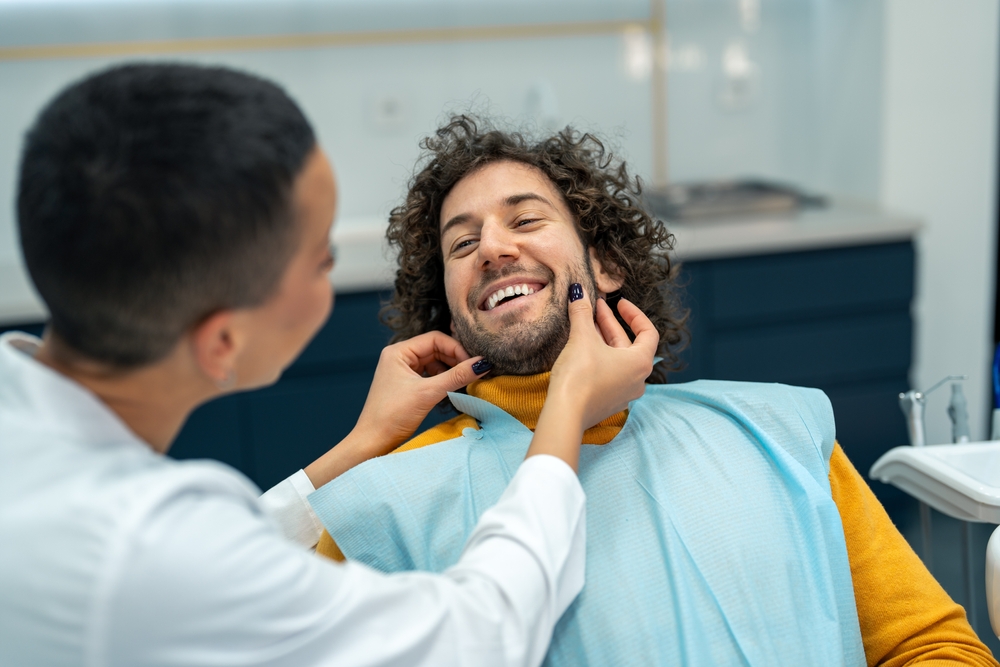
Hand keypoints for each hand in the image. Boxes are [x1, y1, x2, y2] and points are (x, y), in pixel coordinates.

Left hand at [305, 331, 488, 487]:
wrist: (373, 443)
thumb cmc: (392, 416)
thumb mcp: (428, 393)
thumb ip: (456, 376)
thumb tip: (483, 363)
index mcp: (398, 351)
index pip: (435, 339)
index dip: (456, 349)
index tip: (473, 364)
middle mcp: (399, 357)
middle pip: (436, 349)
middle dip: (455, 360)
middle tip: (473, 372)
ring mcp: (403, 371)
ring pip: (435, 362)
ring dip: (451, 370)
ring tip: (465, 381)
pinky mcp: (407, 385)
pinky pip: (430, 375)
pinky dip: (443, 379)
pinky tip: (452, 388)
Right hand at [550, 289, 657, 428]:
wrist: (565, 414)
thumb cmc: (580, 376)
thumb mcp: (581, 338)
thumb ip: (582, 313)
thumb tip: (578, 291)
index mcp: (640, 363)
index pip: (648, 332)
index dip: (633, 314)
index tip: (619, 302)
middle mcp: (638, 379)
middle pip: (628, 344)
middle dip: (610, 323)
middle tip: (595, 307)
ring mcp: (624, 392)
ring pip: (617, 358)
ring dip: (603, 339)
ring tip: (586, 323)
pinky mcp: (608, 401)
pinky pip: (609, 372)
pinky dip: (599, 356)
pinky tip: (582, 348)